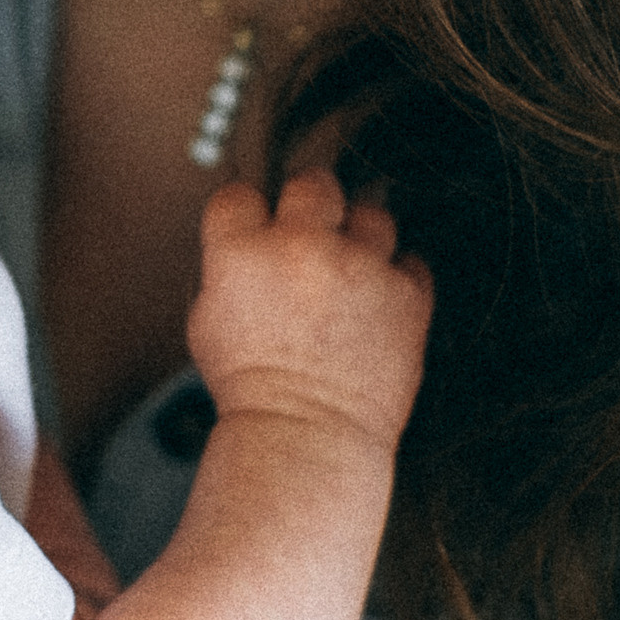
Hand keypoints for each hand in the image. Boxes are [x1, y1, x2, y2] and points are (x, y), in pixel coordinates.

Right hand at [185, 171, 430, 453]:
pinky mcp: (405, 293)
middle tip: (313, 231)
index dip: (250, 213)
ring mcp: (359, 267)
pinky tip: (380, 302)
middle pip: (313, 183)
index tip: (259, 229)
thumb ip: (229, 268)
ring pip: (372, 215)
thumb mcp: (208, 319)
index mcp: (241, 252)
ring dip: (362, 239)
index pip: (242, 194)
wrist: (305, 436)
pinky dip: (398, 278)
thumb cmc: (253, 390)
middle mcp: (301, 248)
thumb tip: (247, 242)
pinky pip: (411, 262)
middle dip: (312, 204)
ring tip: (353, 272)